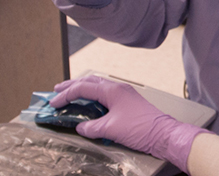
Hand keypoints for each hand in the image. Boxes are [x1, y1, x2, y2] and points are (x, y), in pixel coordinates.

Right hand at [50, 76, 207, 167]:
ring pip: (98, 87)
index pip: (83, 88)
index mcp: (112, 90)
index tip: (54, 102)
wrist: (164, 135)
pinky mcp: (128, 103)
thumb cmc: (141, 128)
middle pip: (90, 82)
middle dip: (72, 86)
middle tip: (57, 90)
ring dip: (83, 91)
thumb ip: (92, 127)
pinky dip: (94, 99)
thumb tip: (80, 127)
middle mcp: (118, 88)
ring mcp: (124, 95)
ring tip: (71, 96)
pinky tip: (90, 106)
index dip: (66, 95)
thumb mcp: (111, 129)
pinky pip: (106, 96)